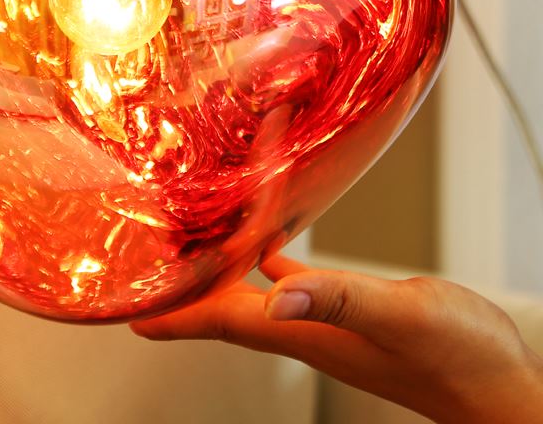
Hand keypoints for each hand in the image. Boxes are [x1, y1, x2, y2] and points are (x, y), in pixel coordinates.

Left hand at [130, 254, 542, 422]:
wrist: (498, 387)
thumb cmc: (461, 360)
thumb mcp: (404, 316)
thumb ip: (343, 300)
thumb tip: (278, 294)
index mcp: (306, 331)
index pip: (222, 318)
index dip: (174, 312)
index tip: (129, 312)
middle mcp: (305, 328)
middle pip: (225, 306)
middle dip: (185, 290)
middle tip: (147, 271)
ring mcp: (325, 321)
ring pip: (253, 291)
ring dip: (222, 271)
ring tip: (193, 248)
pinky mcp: (348, 310)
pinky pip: (293, 279)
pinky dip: (272, 258)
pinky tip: (269, 241)